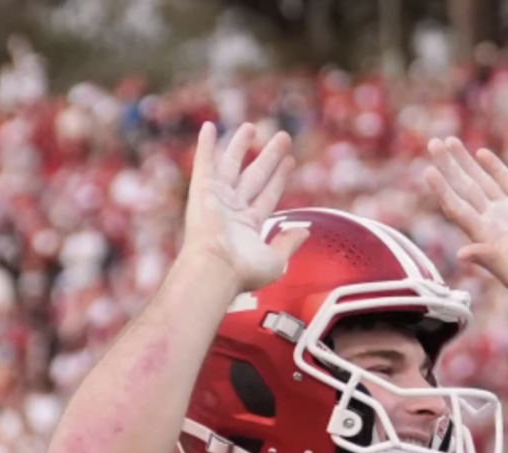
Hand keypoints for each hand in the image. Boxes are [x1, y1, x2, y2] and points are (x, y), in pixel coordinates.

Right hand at [181, 124, 307, 293]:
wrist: (217, 269)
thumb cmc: (244, 271)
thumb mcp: (276, 261)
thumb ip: (289, 243)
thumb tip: (305, 231)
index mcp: (249, 225)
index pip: (268, 194)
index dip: (279, 177)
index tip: (289, 161)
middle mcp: (233, 209)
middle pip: (255, 175)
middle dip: (269, 156)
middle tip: (283, 137)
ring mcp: (217, 199)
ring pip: (232, 165)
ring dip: (240, 145)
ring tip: (252, 127)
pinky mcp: (202, 191)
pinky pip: (204, 162)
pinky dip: (205, 144)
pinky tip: (209, 127)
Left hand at [424, 137, 507, 304]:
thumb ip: (491, 261)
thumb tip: (462, 253)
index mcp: (485, 237)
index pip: (458, 208)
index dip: (443, 190)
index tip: (429, 170)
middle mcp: (492, 222)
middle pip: (464, 189)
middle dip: (448, 166)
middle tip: (433, 143)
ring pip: (481, 181)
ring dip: (464, 162)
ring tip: (448, 141)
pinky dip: (495, 167)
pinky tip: (481, 154)